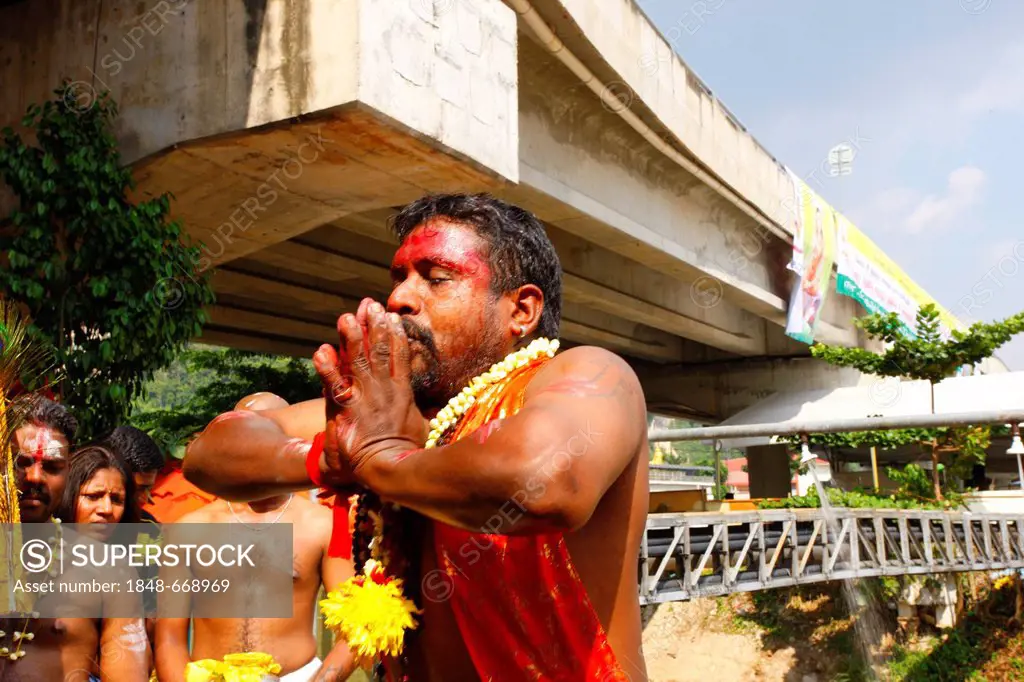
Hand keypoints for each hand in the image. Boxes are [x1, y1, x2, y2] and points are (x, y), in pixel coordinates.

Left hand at [313, 299, 427, 484]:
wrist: (389, 472)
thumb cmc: (409, 456)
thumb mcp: (428, 429)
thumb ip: (435, 415)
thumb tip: (458, 407)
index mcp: (403, 393)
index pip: (400, 356)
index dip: (395, 335)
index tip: (393, 316)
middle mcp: (384, 390)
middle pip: (378, 351)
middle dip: (374, 326)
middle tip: (370, 305)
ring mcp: (365, 397)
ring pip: (358, 360)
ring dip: (352, 337)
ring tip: (346, 317)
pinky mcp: (347, 409)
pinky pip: (335, 383)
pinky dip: (327, 367)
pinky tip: (321, 351)